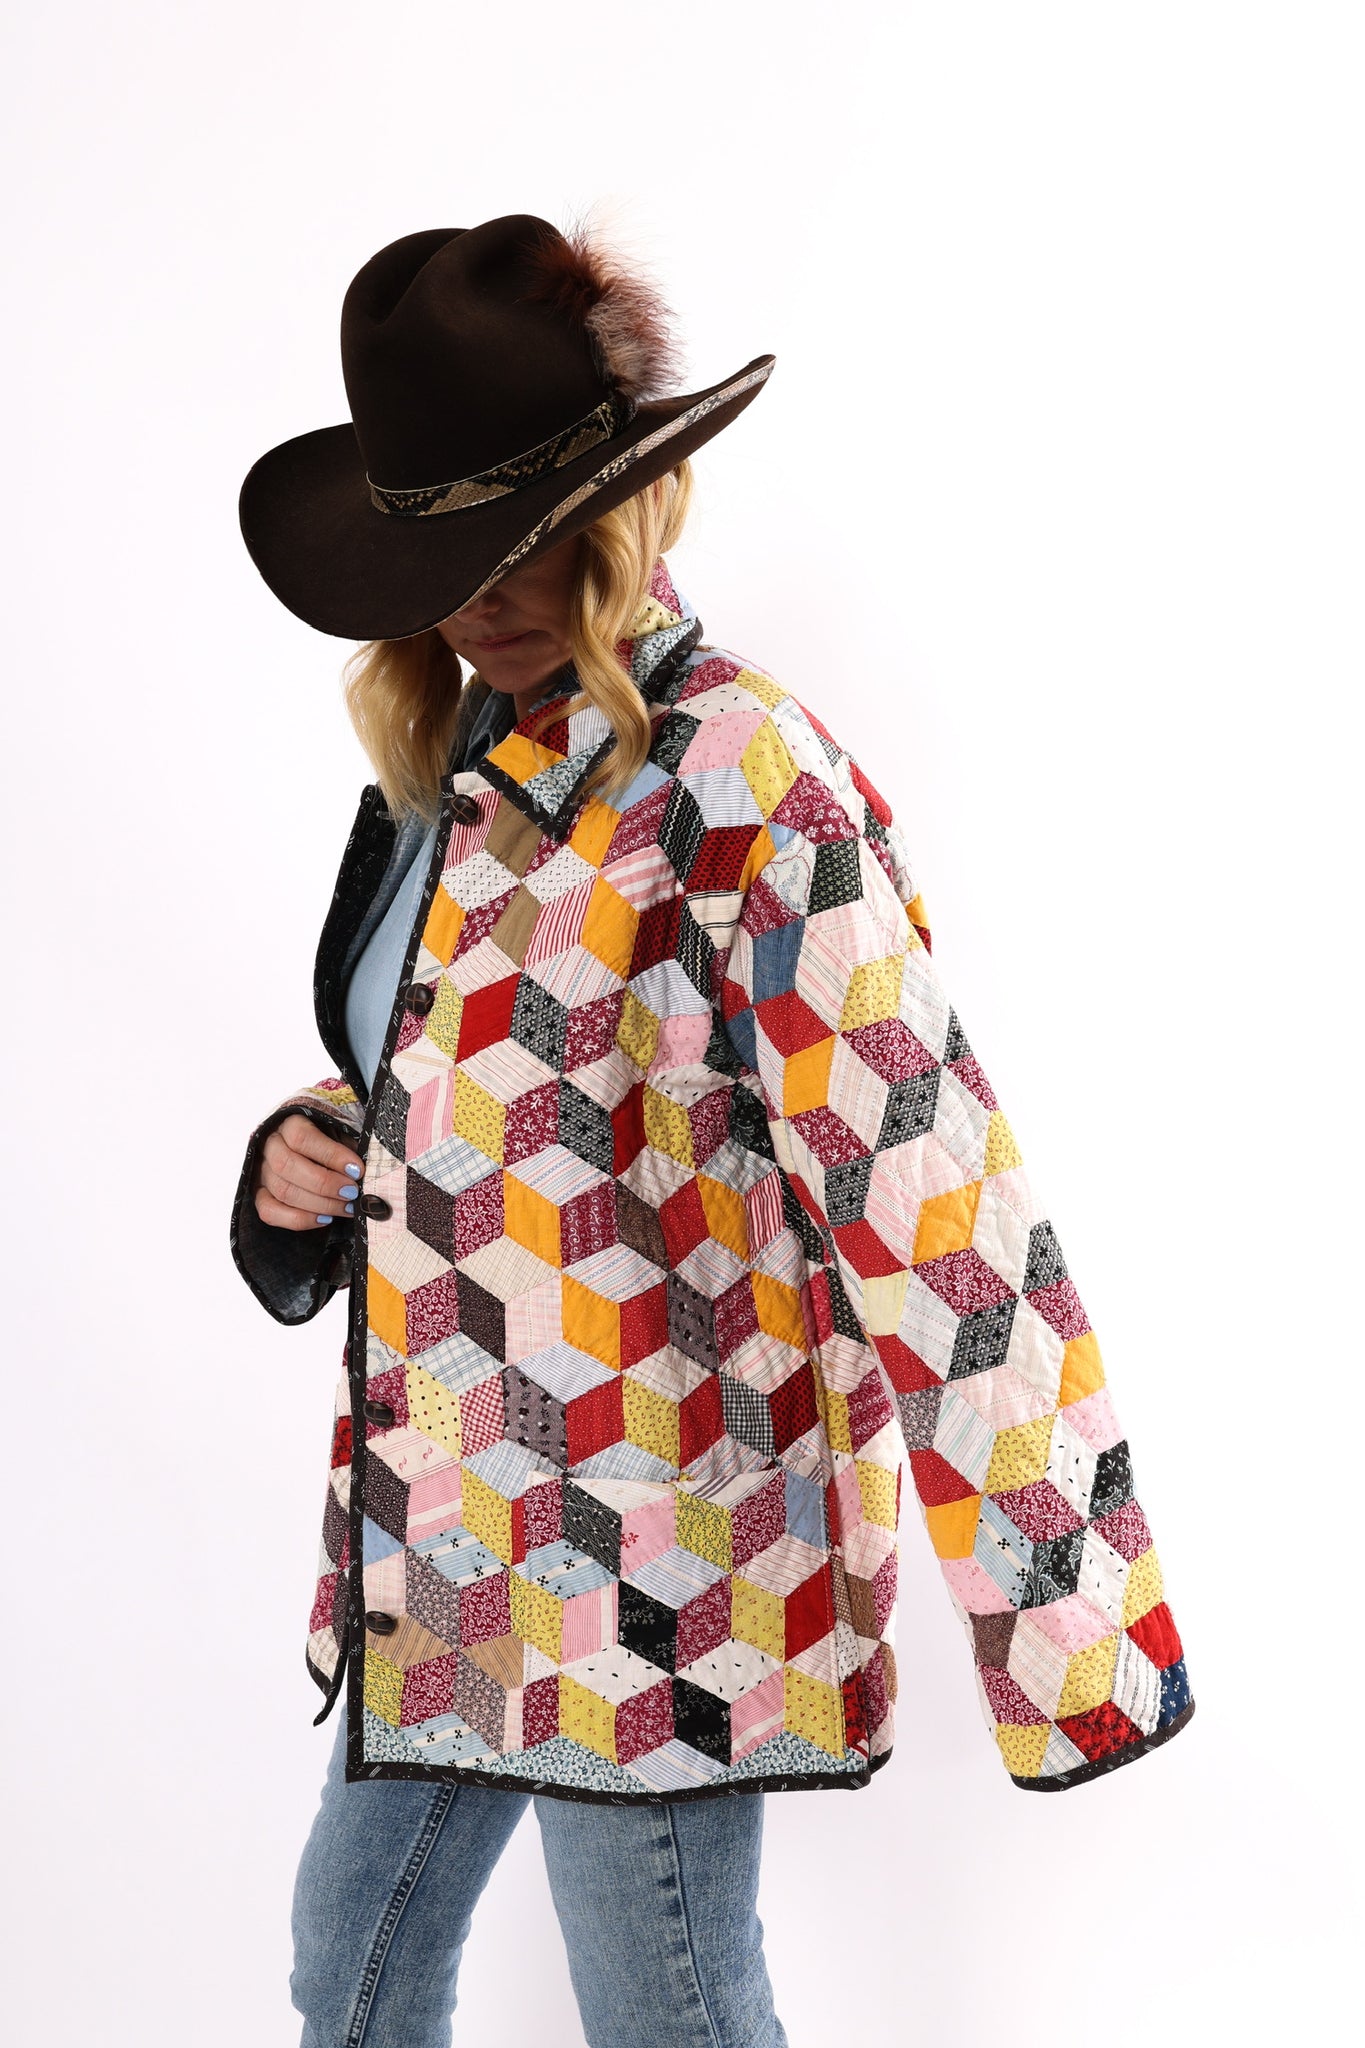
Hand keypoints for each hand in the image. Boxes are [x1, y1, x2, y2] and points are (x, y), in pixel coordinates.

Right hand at [253, 1113, 364, 1231]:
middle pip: (287, 1165)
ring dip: (319, 1204)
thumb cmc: (330, 1139)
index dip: (331, 1155)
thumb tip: (362, 1172)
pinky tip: (324, 1219)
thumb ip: (348, 1147)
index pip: (301, 1137)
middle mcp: (269, 1146)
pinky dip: (299, 1219)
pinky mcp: (259, 1194)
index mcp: (288, 1123)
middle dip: (324, 1183)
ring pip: (282, 1191)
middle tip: (352, 1192)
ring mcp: (261, 1171)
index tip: (357, 1169)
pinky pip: (269, 1212)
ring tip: (346, 1208)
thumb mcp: (341, 1132)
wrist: (311, 1148)